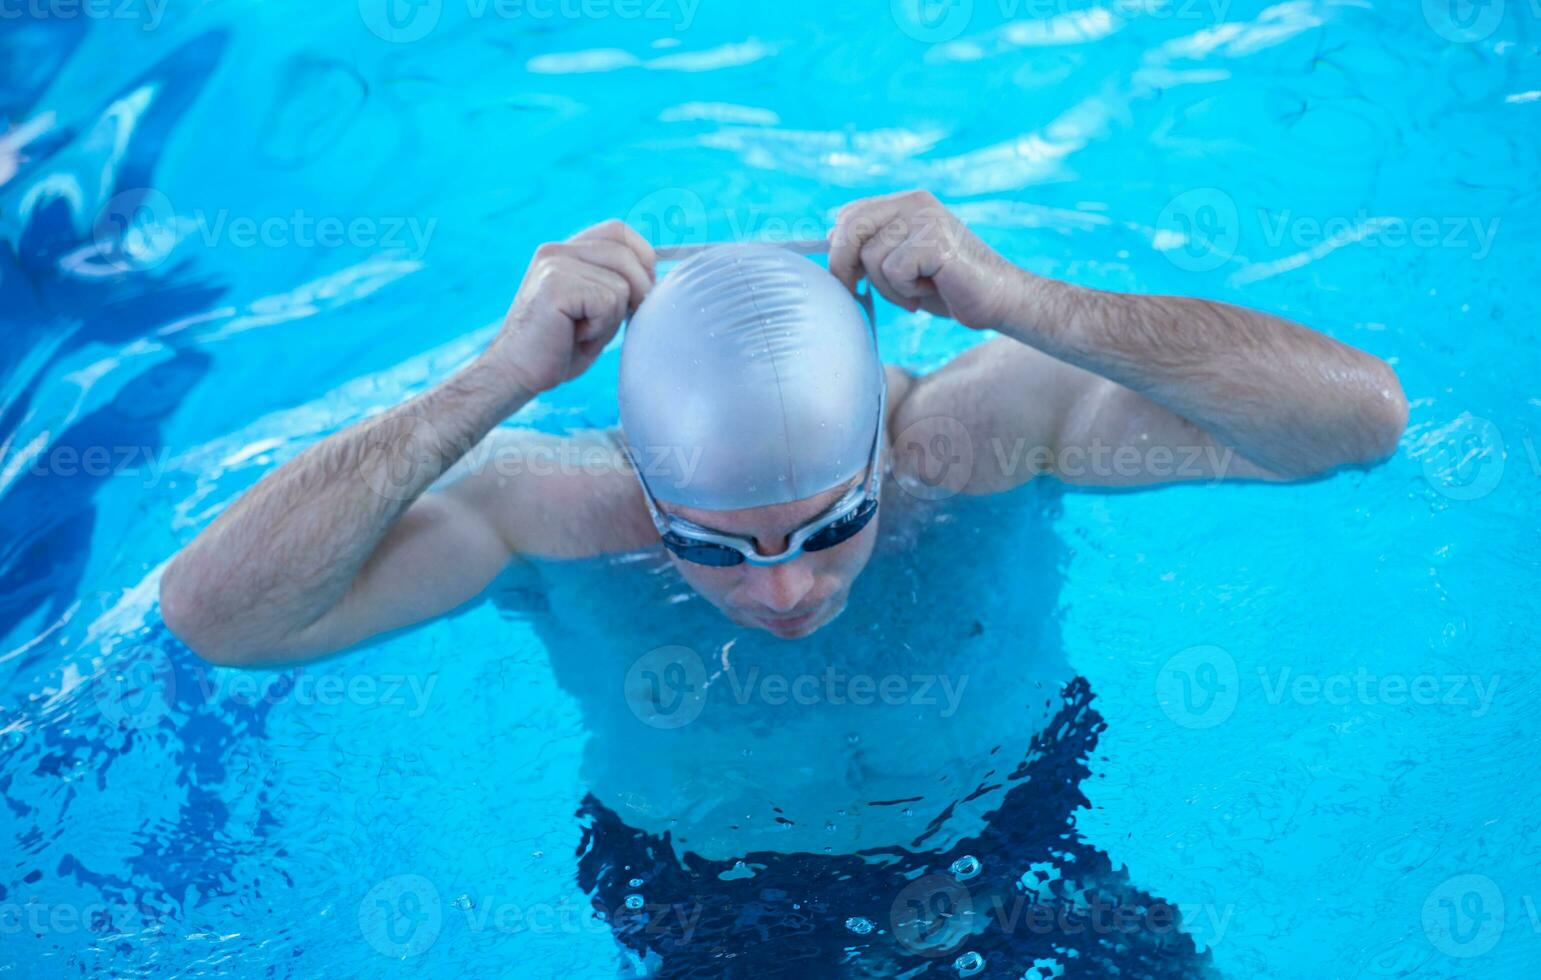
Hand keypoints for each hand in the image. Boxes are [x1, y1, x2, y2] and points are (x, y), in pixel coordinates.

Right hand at [488, 219, 655, 394]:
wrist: (515, 375)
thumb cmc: (558, 350)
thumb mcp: (595, 311)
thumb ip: (618, 287)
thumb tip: (657, 277)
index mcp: (564, 252)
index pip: (618, 231)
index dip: (641, 257)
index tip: (642, 292)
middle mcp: (556, 250)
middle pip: (626, 253)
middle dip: (638, 292)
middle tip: (611, 324)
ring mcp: (554, 264)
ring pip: (621, 283)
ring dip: (612, 318)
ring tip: (583, 332)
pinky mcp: (555, 284)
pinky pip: (608, 301)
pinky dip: (600, 328)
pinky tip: (574, 337)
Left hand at [828, 189, 1023, 329]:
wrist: (999, 299)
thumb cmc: (948, 287)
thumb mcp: (901, 263)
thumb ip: (870, 246)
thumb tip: (827, 236)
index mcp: (905, 201)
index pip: (849, 215)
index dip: (839, 250)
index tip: (853, 279)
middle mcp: (915, 202)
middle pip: (850, 228)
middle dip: (845, 267)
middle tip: (860, 292)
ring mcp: (927, 218)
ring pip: (871, 257)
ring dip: (888, 287)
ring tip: (918, 290)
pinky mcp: (936, 241)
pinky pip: (894, 270)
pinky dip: (906, 292)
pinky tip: (931, 290)